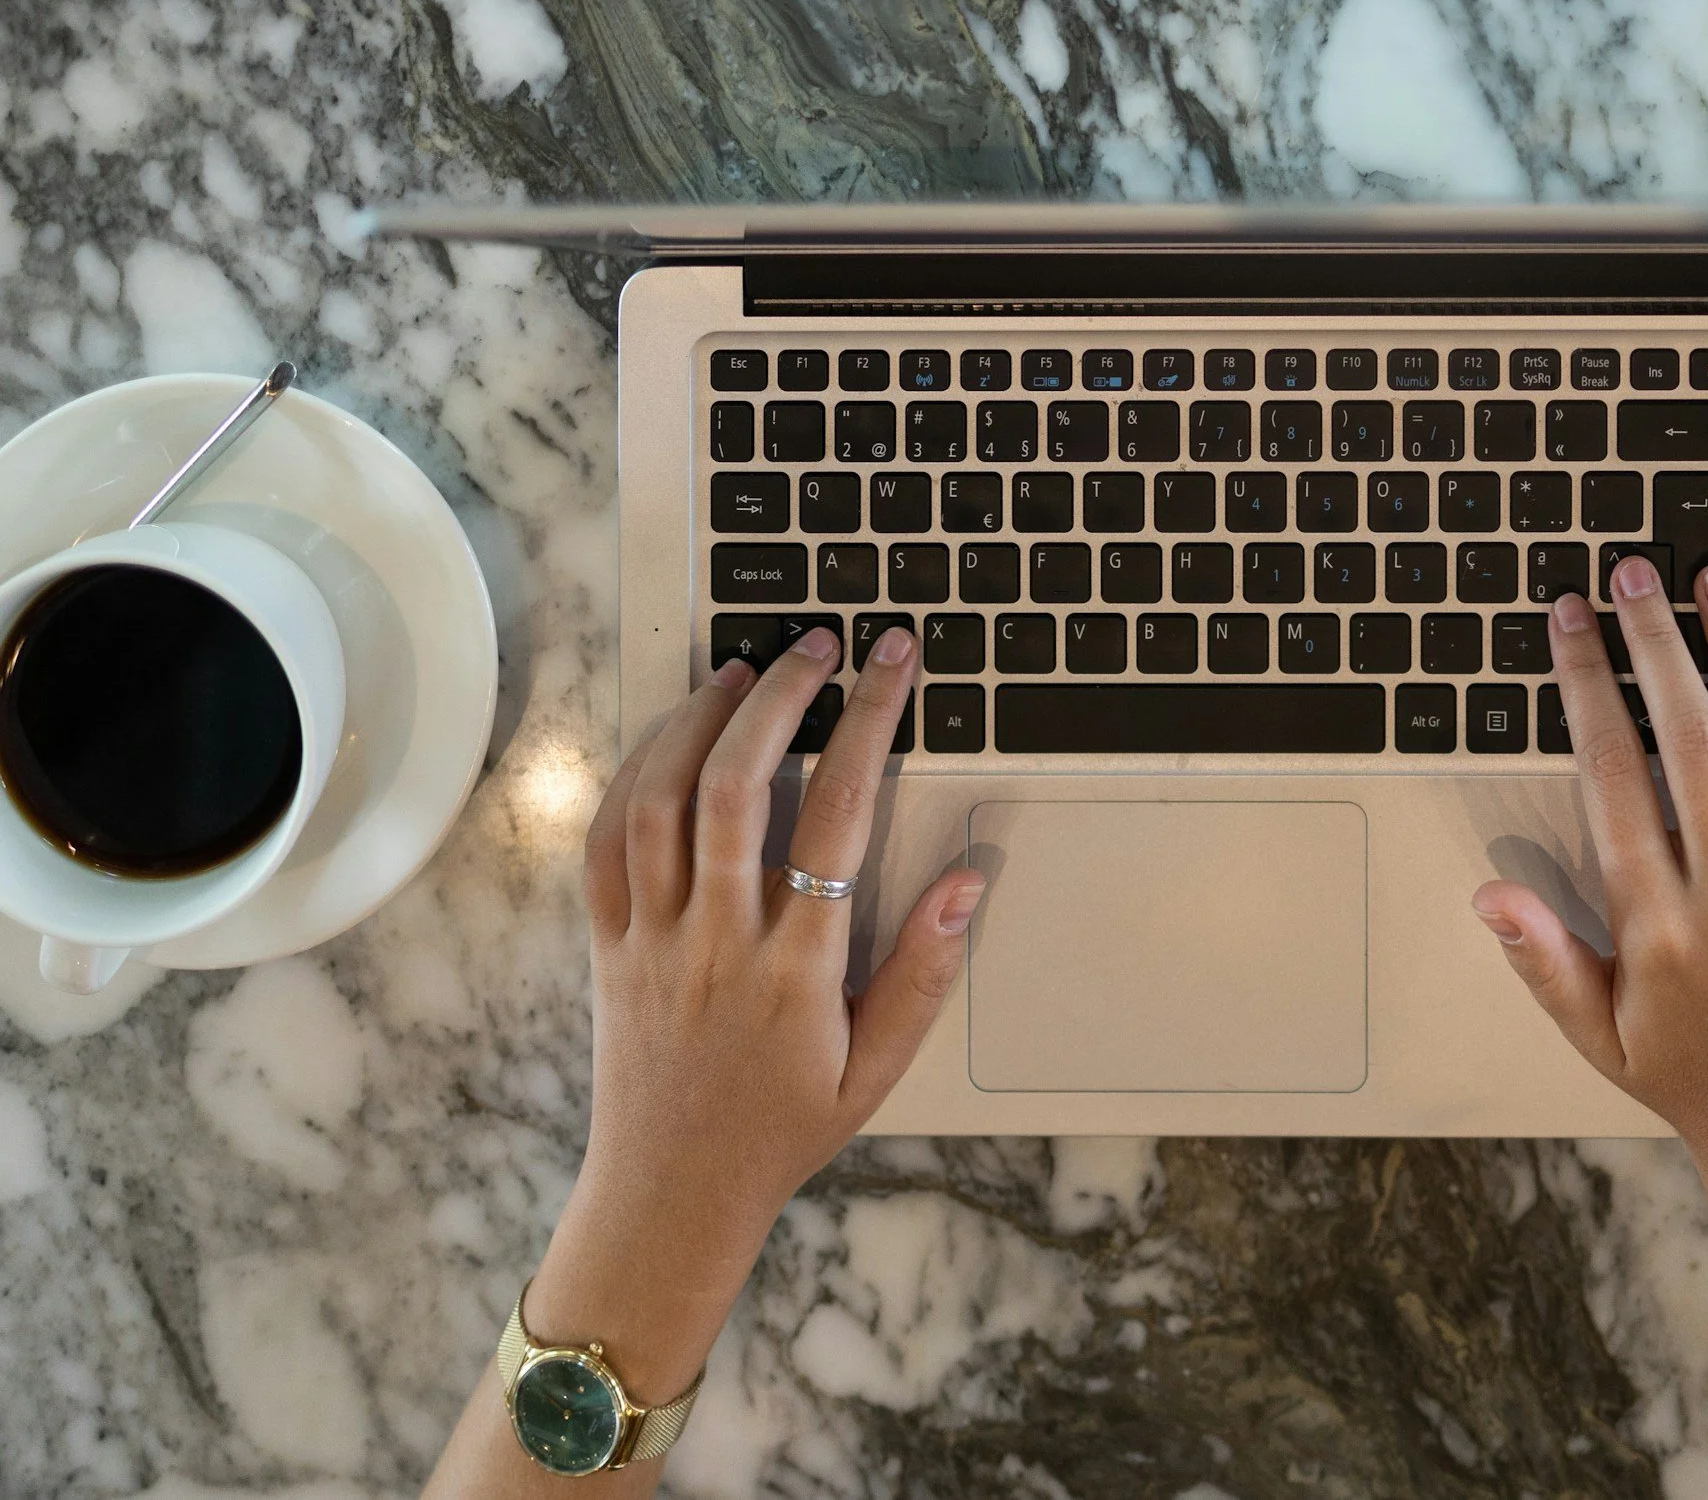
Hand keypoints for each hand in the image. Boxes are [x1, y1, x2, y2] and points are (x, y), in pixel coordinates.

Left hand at [533, 625, 981, 1395]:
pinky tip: (667, 739)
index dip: (869, 723)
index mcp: (793, 968)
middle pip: (734, 785)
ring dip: (699, 720)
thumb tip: (969, 881)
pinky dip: (632, 774)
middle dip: (780, 696)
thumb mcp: (876, 1069)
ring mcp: (651, 938)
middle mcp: (716, 939)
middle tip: (817, 645)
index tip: (892, 663)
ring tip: (743, 672)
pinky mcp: (606, 944)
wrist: (670, 1197)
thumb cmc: (781, 1132)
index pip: (839, 815)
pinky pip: (604, 842)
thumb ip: (922, 972)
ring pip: (658, 800)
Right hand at [1471, 557, 1707, 1186]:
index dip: (1588, 689)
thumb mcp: (1594, 1032)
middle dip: (1658, 644)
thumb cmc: (1685, 1078)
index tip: (1571, 623)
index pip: (1613, 778)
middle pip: (1692, 739)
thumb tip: (1487, 895)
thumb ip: (1542, 957)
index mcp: (1660, 929)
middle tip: (1635, 574)